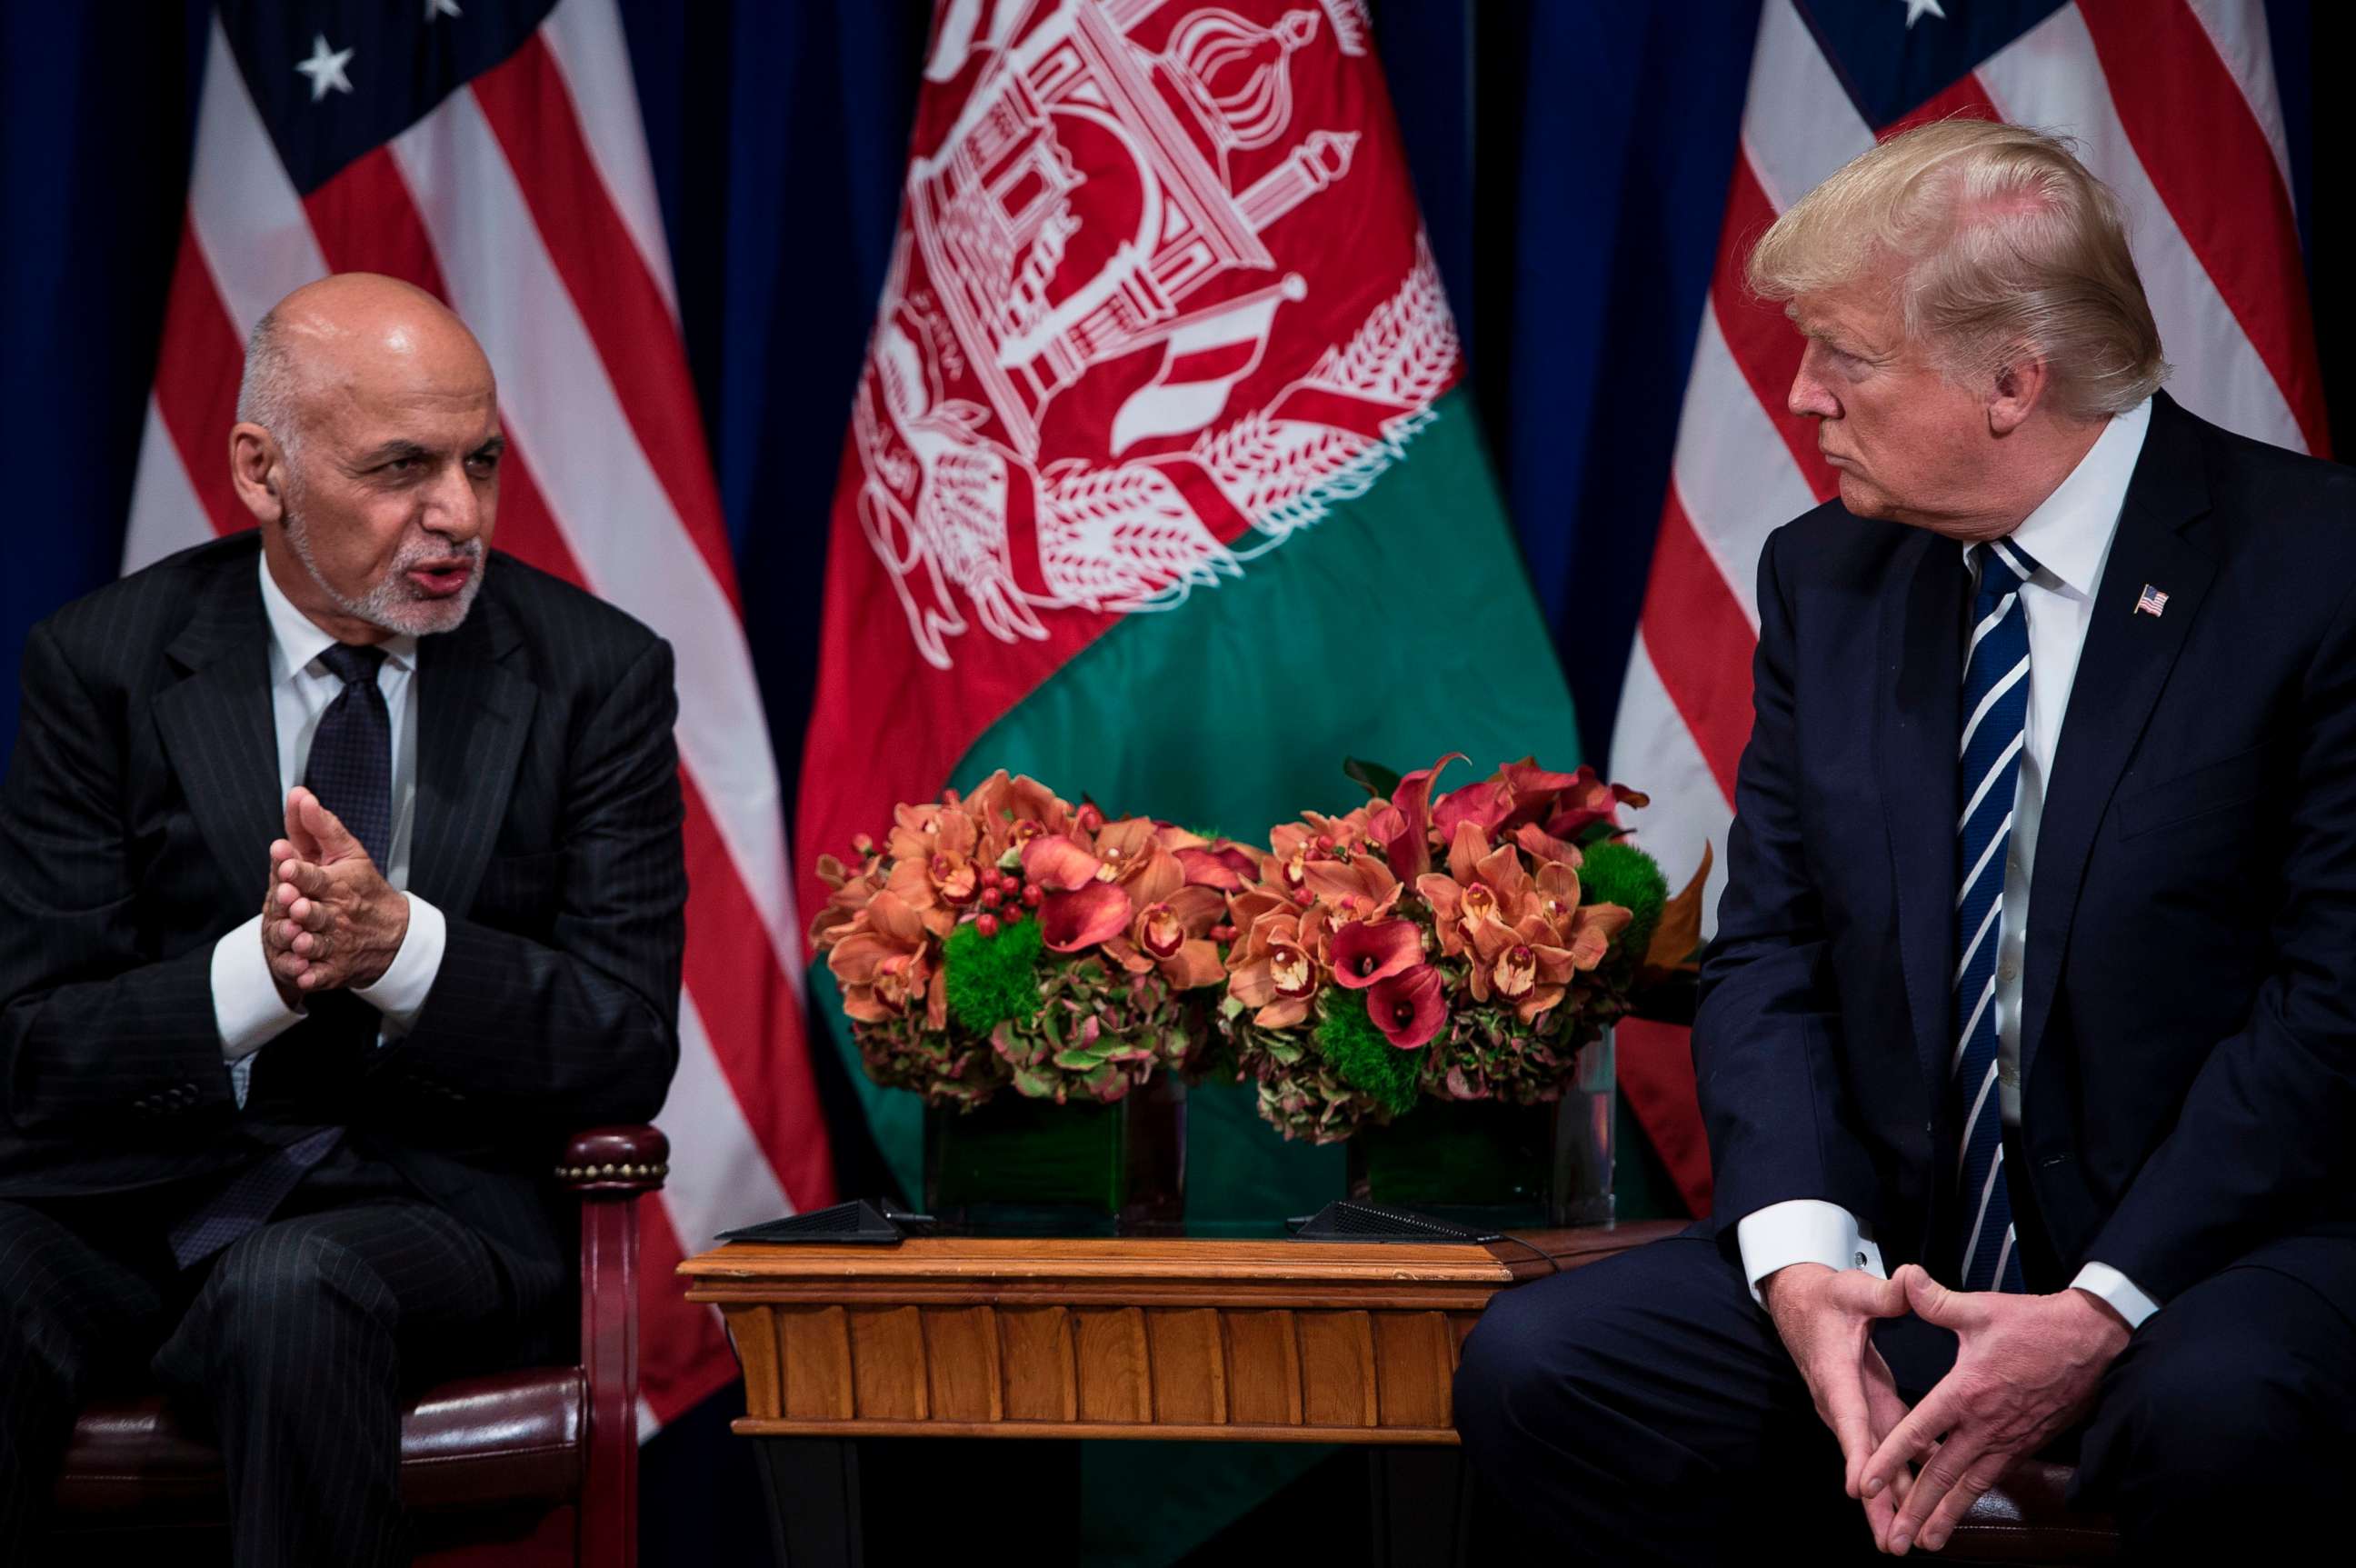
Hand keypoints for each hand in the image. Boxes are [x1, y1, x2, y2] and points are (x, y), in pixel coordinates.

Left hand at [263, 786, 407, 992]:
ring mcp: (336, 943)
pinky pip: (322, 974)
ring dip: (308, 941)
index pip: (315, 876)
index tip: (285, 862)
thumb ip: (319, 826)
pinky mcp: (335, 968)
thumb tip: (299, 795)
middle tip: (289, 900)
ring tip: (297, 938)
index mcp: (338, 885)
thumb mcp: (348, 853)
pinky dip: (314, 975)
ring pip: (318, 943)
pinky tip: (304, 975)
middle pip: (314, 911)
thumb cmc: (364, 889)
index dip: (299, 871)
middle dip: (302, 906)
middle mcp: (337, 915)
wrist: (394, 935)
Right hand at [1760, 1263, 1917, 1550]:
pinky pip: (1886, 1452)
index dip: (1857, 1453)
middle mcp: (1842, 1402)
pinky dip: (1901, 1480)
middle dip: (1874, 1502)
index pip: (1848, 1417)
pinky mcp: (1868, 1411)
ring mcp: (1855, 1411)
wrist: (1800, 1304)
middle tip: (1889, 1542)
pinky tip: (1922, 1506)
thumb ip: (1884, 1292)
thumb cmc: (1826, 1297)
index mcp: (1836, 1374)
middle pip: (1860, 1458)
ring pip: (1873, 1463)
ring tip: (1902, 1542)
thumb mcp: (1853, 1289)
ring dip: (1887, 1503)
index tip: (1861, 1488)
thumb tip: (1910, 1279)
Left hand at [1859, 1264, 2130, 1554]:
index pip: (1918, 1433)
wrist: (2094, 1342)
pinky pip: (1993, 1476)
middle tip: (1895, 1541)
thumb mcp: (1980, 1309)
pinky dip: (1973, 1496)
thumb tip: (1903, 1278)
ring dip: (1946, 1515)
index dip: (1889, 1459)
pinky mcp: (2026, 1443)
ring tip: (1925, 1544)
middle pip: (1942, 1474)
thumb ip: (1935, 1300)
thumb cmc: (2035, 1325)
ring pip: (1969, 1485)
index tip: (1866, 1483)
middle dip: (1916, 1509)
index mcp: (1966, 1392)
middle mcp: (1985, 1425)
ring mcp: (2008, 1438)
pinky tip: (1960, 1511)